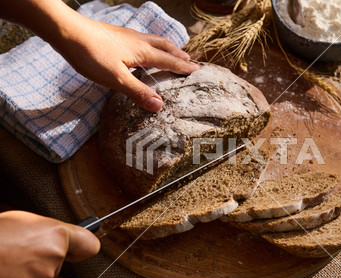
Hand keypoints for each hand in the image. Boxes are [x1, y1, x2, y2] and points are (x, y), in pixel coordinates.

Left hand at [0, 0, 198, 111]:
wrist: (67, 31)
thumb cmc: (91, 55)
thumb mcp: (116, 78)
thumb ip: (138, 91)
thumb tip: (159, 106)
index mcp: (142, 52)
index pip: (169, 61)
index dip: (183, 67)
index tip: (197, 70)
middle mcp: (139, 41)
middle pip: (165, 46)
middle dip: (178, 54)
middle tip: (189, 60)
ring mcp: (127, 36)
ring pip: (154, 40)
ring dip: (167, 48)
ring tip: (172, 52)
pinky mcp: (116, 35)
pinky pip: (142, 39)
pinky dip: (152, 45)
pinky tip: (142, 49)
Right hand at [0, 211, 99, 277]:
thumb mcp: (23, 221)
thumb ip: (47, 230)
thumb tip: (57, 236)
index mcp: (57, 234)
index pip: (89, 245)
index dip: (82, 248)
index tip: (77, 249)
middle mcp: (55, 256)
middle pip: (59, 262)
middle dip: (45, 259)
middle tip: (22, 251)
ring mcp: (42, 277)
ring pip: (44, 276)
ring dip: (30, 272)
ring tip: (9, 260)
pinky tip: (7, 273)